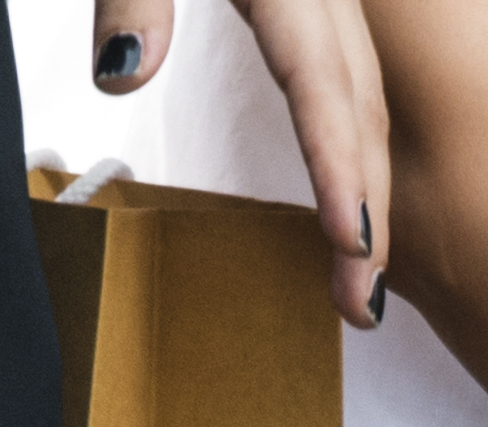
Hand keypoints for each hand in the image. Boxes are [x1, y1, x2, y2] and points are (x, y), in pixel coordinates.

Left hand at [84, 0, 394, 325]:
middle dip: (368, 204)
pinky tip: (346, 174)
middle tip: (363, 302)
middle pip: (360, 97)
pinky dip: (346, 130)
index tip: (351, 245)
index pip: (322, 77)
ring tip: (363, 263)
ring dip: (366, 179)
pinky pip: (340, 63)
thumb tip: (119, 77)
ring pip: (360, 85)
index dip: (339, 163)